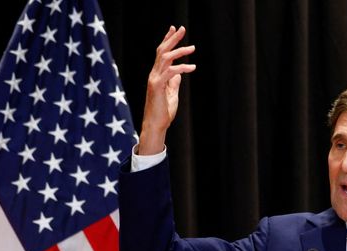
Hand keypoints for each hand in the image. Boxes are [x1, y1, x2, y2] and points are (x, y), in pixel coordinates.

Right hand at [139, 25, 195, 154]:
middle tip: (182, 28)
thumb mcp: (171, 94)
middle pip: (162, 50)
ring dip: (179, 51)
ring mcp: (154, 79)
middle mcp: (154, 74)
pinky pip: (170, 72)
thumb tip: (179, 74)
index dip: (167, 40)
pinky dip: (182, 68)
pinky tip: (192, 67)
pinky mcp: (156, 86)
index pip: (161, 53)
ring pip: (165, 58)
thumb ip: (173, 83)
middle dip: (172, 38)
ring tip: (192, 48)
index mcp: (157, 75)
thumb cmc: (163, 112)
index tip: (174, 30)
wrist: (156, 125)